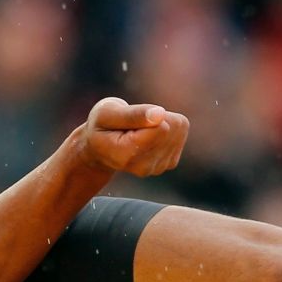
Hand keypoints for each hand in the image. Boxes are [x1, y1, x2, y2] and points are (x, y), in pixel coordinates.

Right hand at [75, 97, 189, 176]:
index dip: (148, 113)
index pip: (162, 126)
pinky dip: (168, 128)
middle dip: (157, 117)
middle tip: (133, 124)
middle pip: (173, 127)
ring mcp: (158, 168)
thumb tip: (160, 114)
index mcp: (127, 154)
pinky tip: (148, 136)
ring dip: (162, 122)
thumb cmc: (100, 127)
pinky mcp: (169, 163)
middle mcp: (145, 166)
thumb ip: (132, 115)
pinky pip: (181, 132)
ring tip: (139, 130)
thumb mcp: (106, 113)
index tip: (128, 119)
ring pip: (179, 128)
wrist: (100, 150)